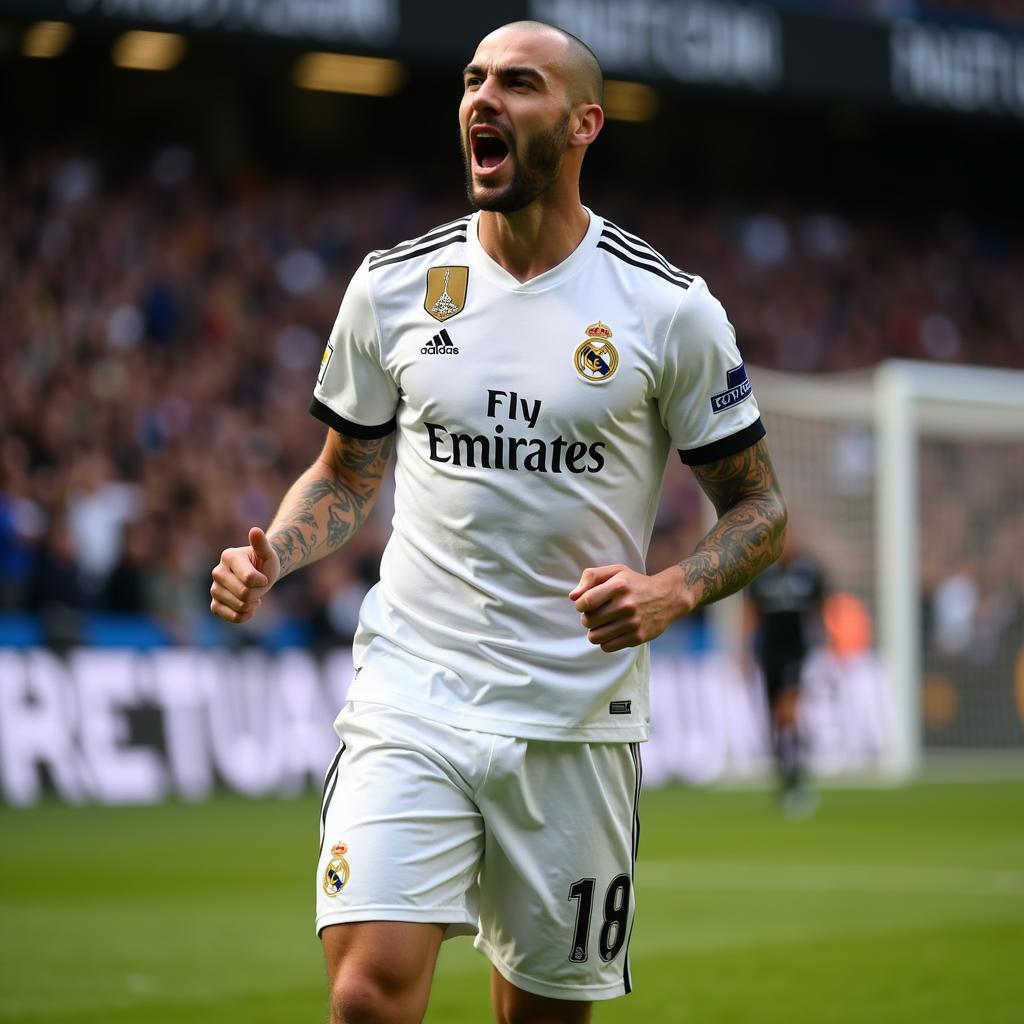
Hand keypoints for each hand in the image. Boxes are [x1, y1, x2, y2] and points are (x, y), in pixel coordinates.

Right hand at [209, 527, 281, 623]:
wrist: (260, 574)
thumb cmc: (264, 562)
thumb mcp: (268, 553)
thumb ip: (262, 544)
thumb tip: (255, 530)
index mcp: (228, 556)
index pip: (249, 579)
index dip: (262, 581)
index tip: (264, 577)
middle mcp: (217, 572)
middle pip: (244, 594)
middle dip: (258, 592)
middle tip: (259, 586)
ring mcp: (214, 589)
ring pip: (240, 605)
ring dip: (253, 603)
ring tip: (254, 594)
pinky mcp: (215, 604)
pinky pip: (231, 617)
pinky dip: (244, 615)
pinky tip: (249, 608)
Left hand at [569, 564, 691, 652]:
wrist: (667, 597)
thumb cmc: (635, 583)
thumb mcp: (616, 571)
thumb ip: (591, 577)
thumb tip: (573, 597)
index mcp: (619, 586)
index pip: (586, 602)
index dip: (580, 605)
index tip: (585, 604)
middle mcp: (626, 605)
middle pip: (588, 621)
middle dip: (587, 618)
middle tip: (597, 614)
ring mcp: (633, 623)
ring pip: (595, 637)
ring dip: (594, 631)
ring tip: (603, 624)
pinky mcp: (637, 638)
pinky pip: (607, 647)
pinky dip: (605, 641)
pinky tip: (613, 631)